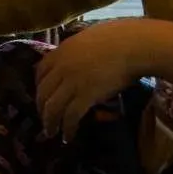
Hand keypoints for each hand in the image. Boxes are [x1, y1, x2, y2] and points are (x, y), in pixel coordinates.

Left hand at [35, 21, 146, 138]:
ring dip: (50, 123)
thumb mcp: (88, 38)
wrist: (134, 45)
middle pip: (42, 92)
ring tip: (51, 133)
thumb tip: (79, 57)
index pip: (40, 71)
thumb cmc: (118, 37)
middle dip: (41, 109)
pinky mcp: (86, 95)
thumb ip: (77, 50)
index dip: (38, 86)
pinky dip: (68, 128)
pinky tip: (69, 136)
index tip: (42, 96)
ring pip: (52, 107)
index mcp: (61, 51)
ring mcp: (72, 82)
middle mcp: (62, 67)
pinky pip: (70, 116)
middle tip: (45, 120)